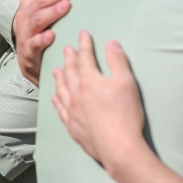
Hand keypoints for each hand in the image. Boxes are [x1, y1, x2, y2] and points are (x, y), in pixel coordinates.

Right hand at [13, 0, 85, 84]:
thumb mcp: (48, 7)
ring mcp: (25, 31)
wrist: (29, 58)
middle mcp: (26, 13)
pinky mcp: (28, 50)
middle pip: (44, 0)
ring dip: (53, 11)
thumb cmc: (42, 28)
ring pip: (38, 19)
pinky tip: (52, 35)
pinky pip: (34, 43)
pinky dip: (42, 39)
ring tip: (66, 5)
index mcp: (31, 0)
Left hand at [51, 31, 146, 175]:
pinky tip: (55, 97)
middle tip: (67, 49)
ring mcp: (72, 111)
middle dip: (69, 58)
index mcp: (89, 81)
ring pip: (61, 89)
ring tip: (56, 70)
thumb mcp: (127, 83)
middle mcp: (76, 94)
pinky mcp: (72, 127)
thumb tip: (111, 44)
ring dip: (59, 77)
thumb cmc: (125, 115)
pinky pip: (60, 109)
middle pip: (70, 71)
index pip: (85, 57)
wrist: (118, 148)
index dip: (84, 44)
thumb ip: (118, 61)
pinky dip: (56, 100)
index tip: (83, 34)